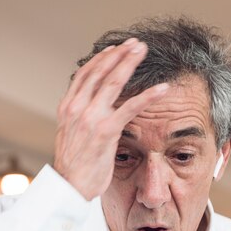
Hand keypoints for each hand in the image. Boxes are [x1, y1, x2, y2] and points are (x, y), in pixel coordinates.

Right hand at [54, 38, 168, 199]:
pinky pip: (131, 107)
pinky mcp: (106, 130)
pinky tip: (162, 88)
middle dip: (119, 54)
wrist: (68, 187)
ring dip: (130, 63)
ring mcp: (91, 117)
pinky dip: (148, 96)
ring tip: (144, 51)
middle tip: (135, 43)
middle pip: (100, 71)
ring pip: (113, 82)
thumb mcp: (71, 135)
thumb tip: (92, 107)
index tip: (114, 49)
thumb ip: (80, 118)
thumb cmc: (74, 165)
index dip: (101, 59)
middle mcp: (77, 107)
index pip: (85, 74)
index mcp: (67, 107)